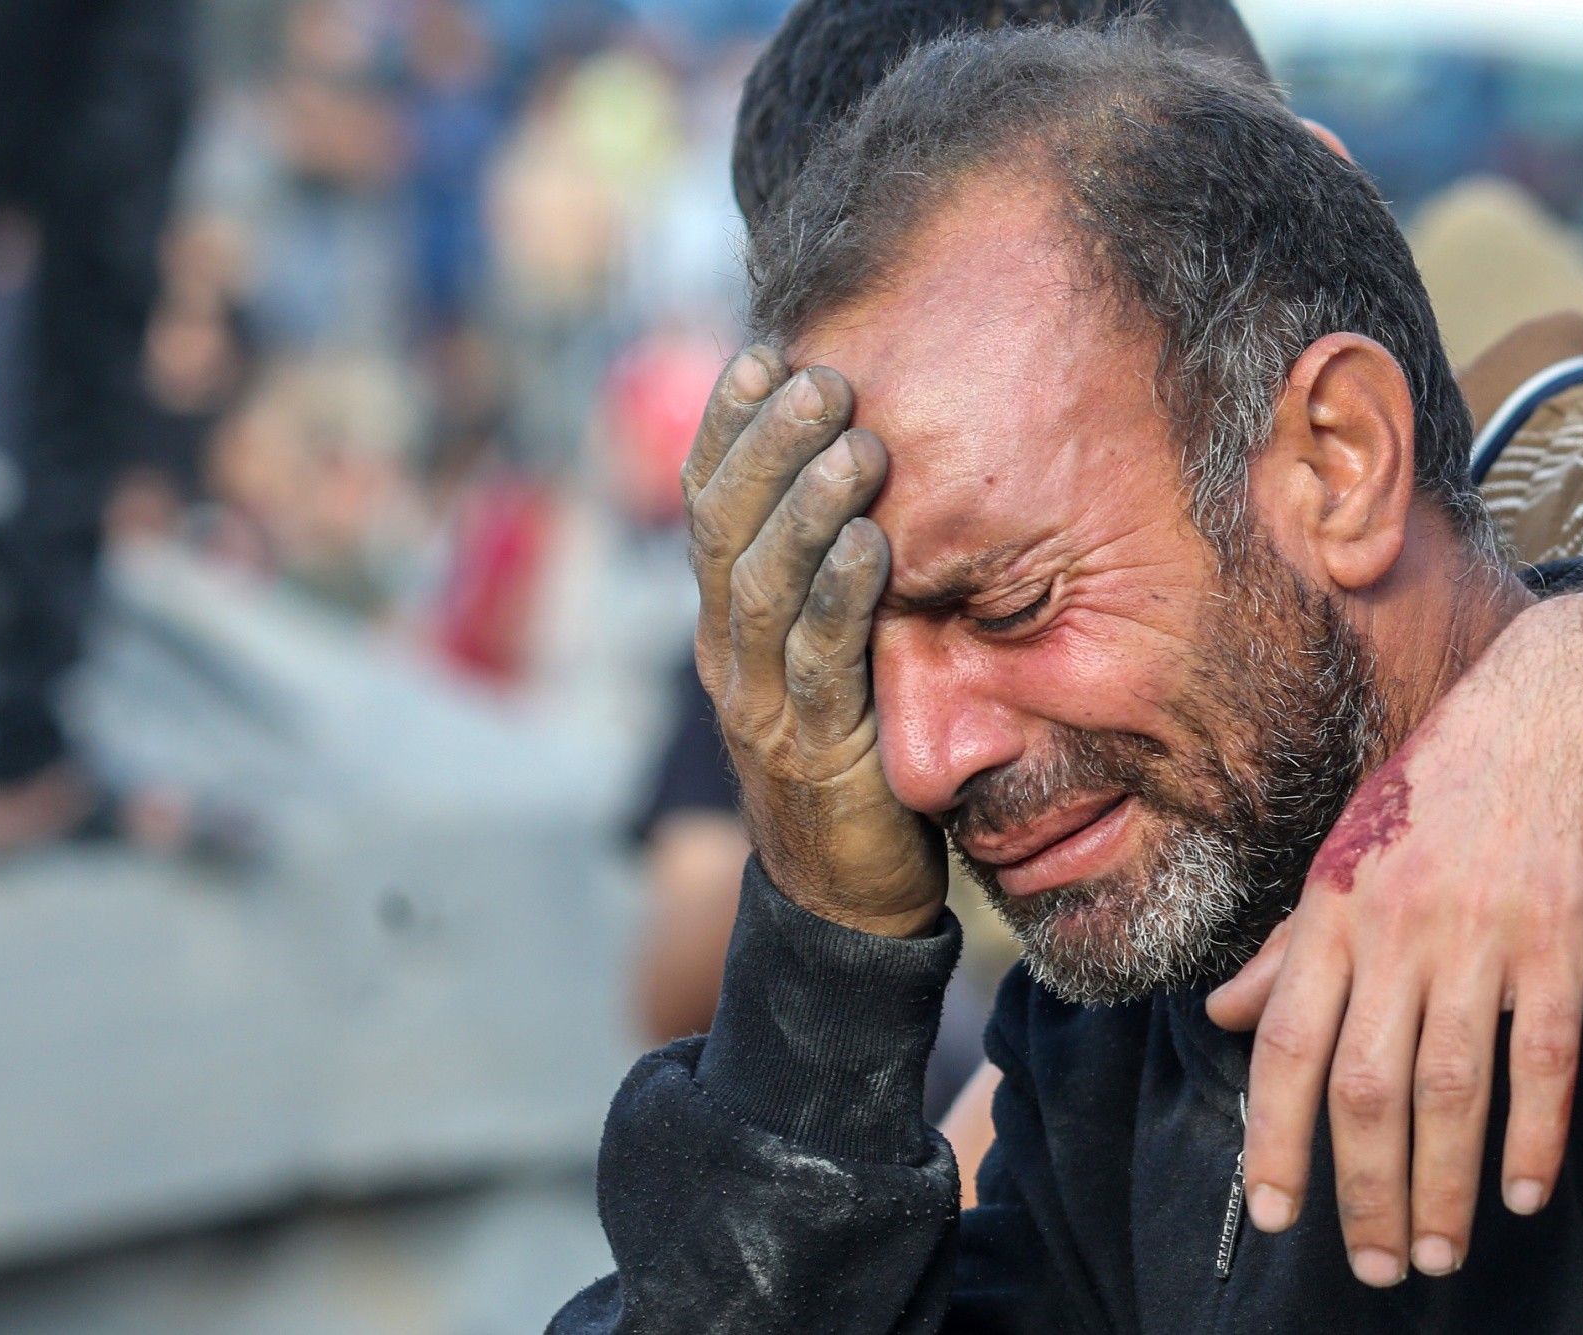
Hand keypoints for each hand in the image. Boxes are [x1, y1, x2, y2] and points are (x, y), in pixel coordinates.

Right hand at [683, 346, 944, 936]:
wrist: (846, 899)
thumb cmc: (852, 758)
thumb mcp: (825, 658)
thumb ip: (825, 581)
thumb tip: (859, 473)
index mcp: (722, 624)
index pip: (708, 506)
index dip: (728, 428)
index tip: (761, 352)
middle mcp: (725, 654)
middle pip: (727, 527)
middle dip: (768, 443)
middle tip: (818, 375)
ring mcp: (760, 704)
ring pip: (764, 585)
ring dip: (807, 505)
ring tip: (853, 440)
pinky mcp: (813, 752)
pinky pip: (819, 662)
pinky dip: (842, 596)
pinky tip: (874, 542)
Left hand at [1205, 592, 1582, 1285]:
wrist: (1570, 696)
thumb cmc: (1453, 777)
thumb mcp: (1350, 846)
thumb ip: (1291, 945)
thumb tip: (1221, 1015)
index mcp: (1333, 907)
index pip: (1286, 1047)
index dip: (1274, 1140)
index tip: (1276, 1217)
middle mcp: (1396, 927)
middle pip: (1366, 1089)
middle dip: (1362, 1193)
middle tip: (1373, 1269)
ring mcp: (1481, 933)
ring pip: (1450, 1090)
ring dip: (1441, 1188)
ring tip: (1437, 1254)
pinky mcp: (1562, 936)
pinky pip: (1545, 1059)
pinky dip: (1535, 1135)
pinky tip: (1527, 1192)